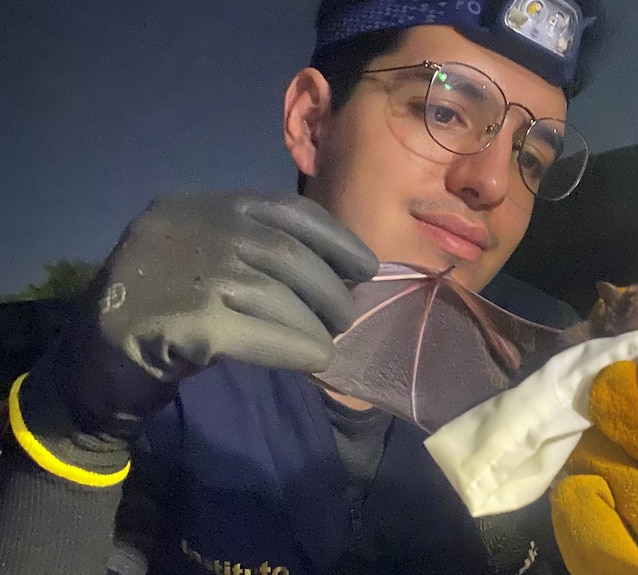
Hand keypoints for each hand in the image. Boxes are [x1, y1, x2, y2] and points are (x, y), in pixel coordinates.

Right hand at [27, 191, 377, 440]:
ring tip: (328, 343)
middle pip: (287, 254)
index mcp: (202, 206)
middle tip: (346, 318)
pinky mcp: (185, 320)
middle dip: (330, 288)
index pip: (286, 209)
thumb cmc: (159, 310)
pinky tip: (313, 360)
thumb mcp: (202, 261)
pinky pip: (261, 334)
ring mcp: (187, 271)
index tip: (366, 266)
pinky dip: (296, 348)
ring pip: (277, 295)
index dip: (336, 238)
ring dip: (316, 325)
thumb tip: (337, 275)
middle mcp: (195, 228)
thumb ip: (252, 254)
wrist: (91, 364)